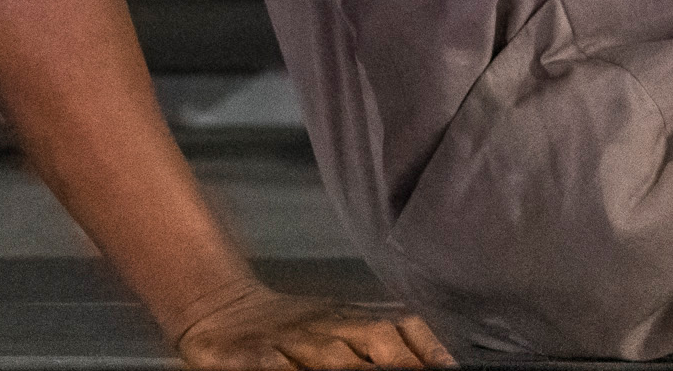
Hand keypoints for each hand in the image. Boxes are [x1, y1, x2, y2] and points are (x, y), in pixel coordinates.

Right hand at [166, 282, 453, 368]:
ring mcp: (292, 340)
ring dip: (356, 369)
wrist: (222, 308)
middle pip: (375, 339)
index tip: (450, 370)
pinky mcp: (253, 354)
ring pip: (330, 354)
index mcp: (354, 320)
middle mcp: (329, 326)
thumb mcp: (341, 329)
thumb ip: (386, 342)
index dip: (429, 350)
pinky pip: (274, 364)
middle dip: (403, 363)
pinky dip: (288, 370)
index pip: (403, 328)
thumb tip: (436, 363)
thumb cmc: (292, 330)